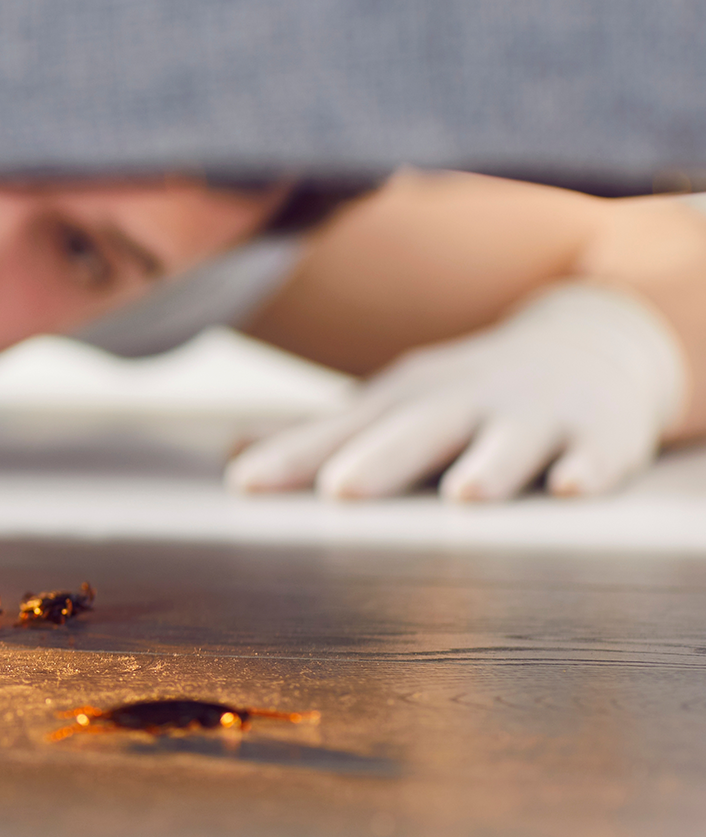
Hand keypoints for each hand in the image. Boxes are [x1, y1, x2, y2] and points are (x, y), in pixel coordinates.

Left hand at [225, 282, 689, 500]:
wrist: (596, 341)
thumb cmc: (468, 393)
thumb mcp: (396, 402)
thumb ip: (323, 436)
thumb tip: (232, 455)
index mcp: (406, 400)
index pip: (343, 430)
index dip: (294, 457)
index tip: (245, 485)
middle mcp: (466, 402)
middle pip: (420, 429)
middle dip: (382, 458)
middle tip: (341, 490)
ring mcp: (537, 414)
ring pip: (512, 439)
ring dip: (490, 464)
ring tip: (464, 495)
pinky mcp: (602, 433)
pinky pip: (598, 453)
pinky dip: (588, 468)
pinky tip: (570, 489)